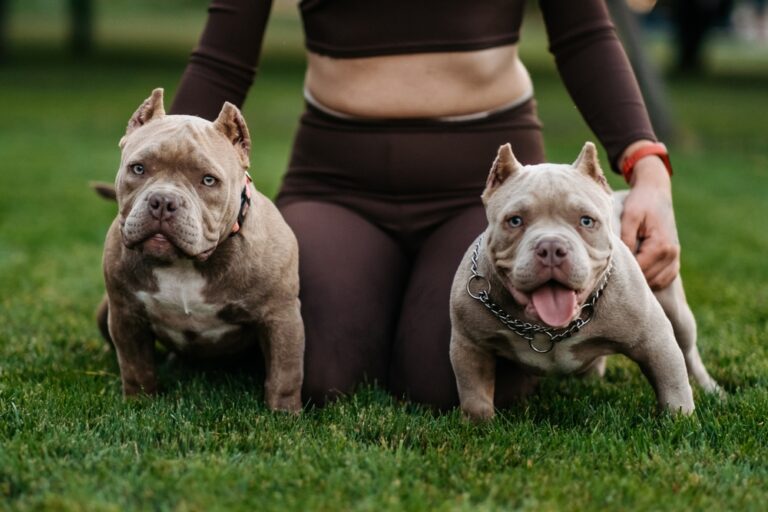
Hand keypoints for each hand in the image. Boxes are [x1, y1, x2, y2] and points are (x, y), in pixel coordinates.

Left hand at [620, 155, 679, 289]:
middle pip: (647, 279)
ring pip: (656, 283)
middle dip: (630, 277)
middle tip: (611, 274)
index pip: (639, 270)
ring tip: (624, 272)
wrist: (656, 191)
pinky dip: (651, 279)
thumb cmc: (640, 202)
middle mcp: (671, 254)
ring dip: (641, 280)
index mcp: (661, 245)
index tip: (606, 272)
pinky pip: (663, 279)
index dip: (622, 272)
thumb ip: (626, 239)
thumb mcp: (629, 217)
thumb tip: (621, 260)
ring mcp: (675, 258)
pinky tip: (637, 271)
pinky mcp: (674, 259)